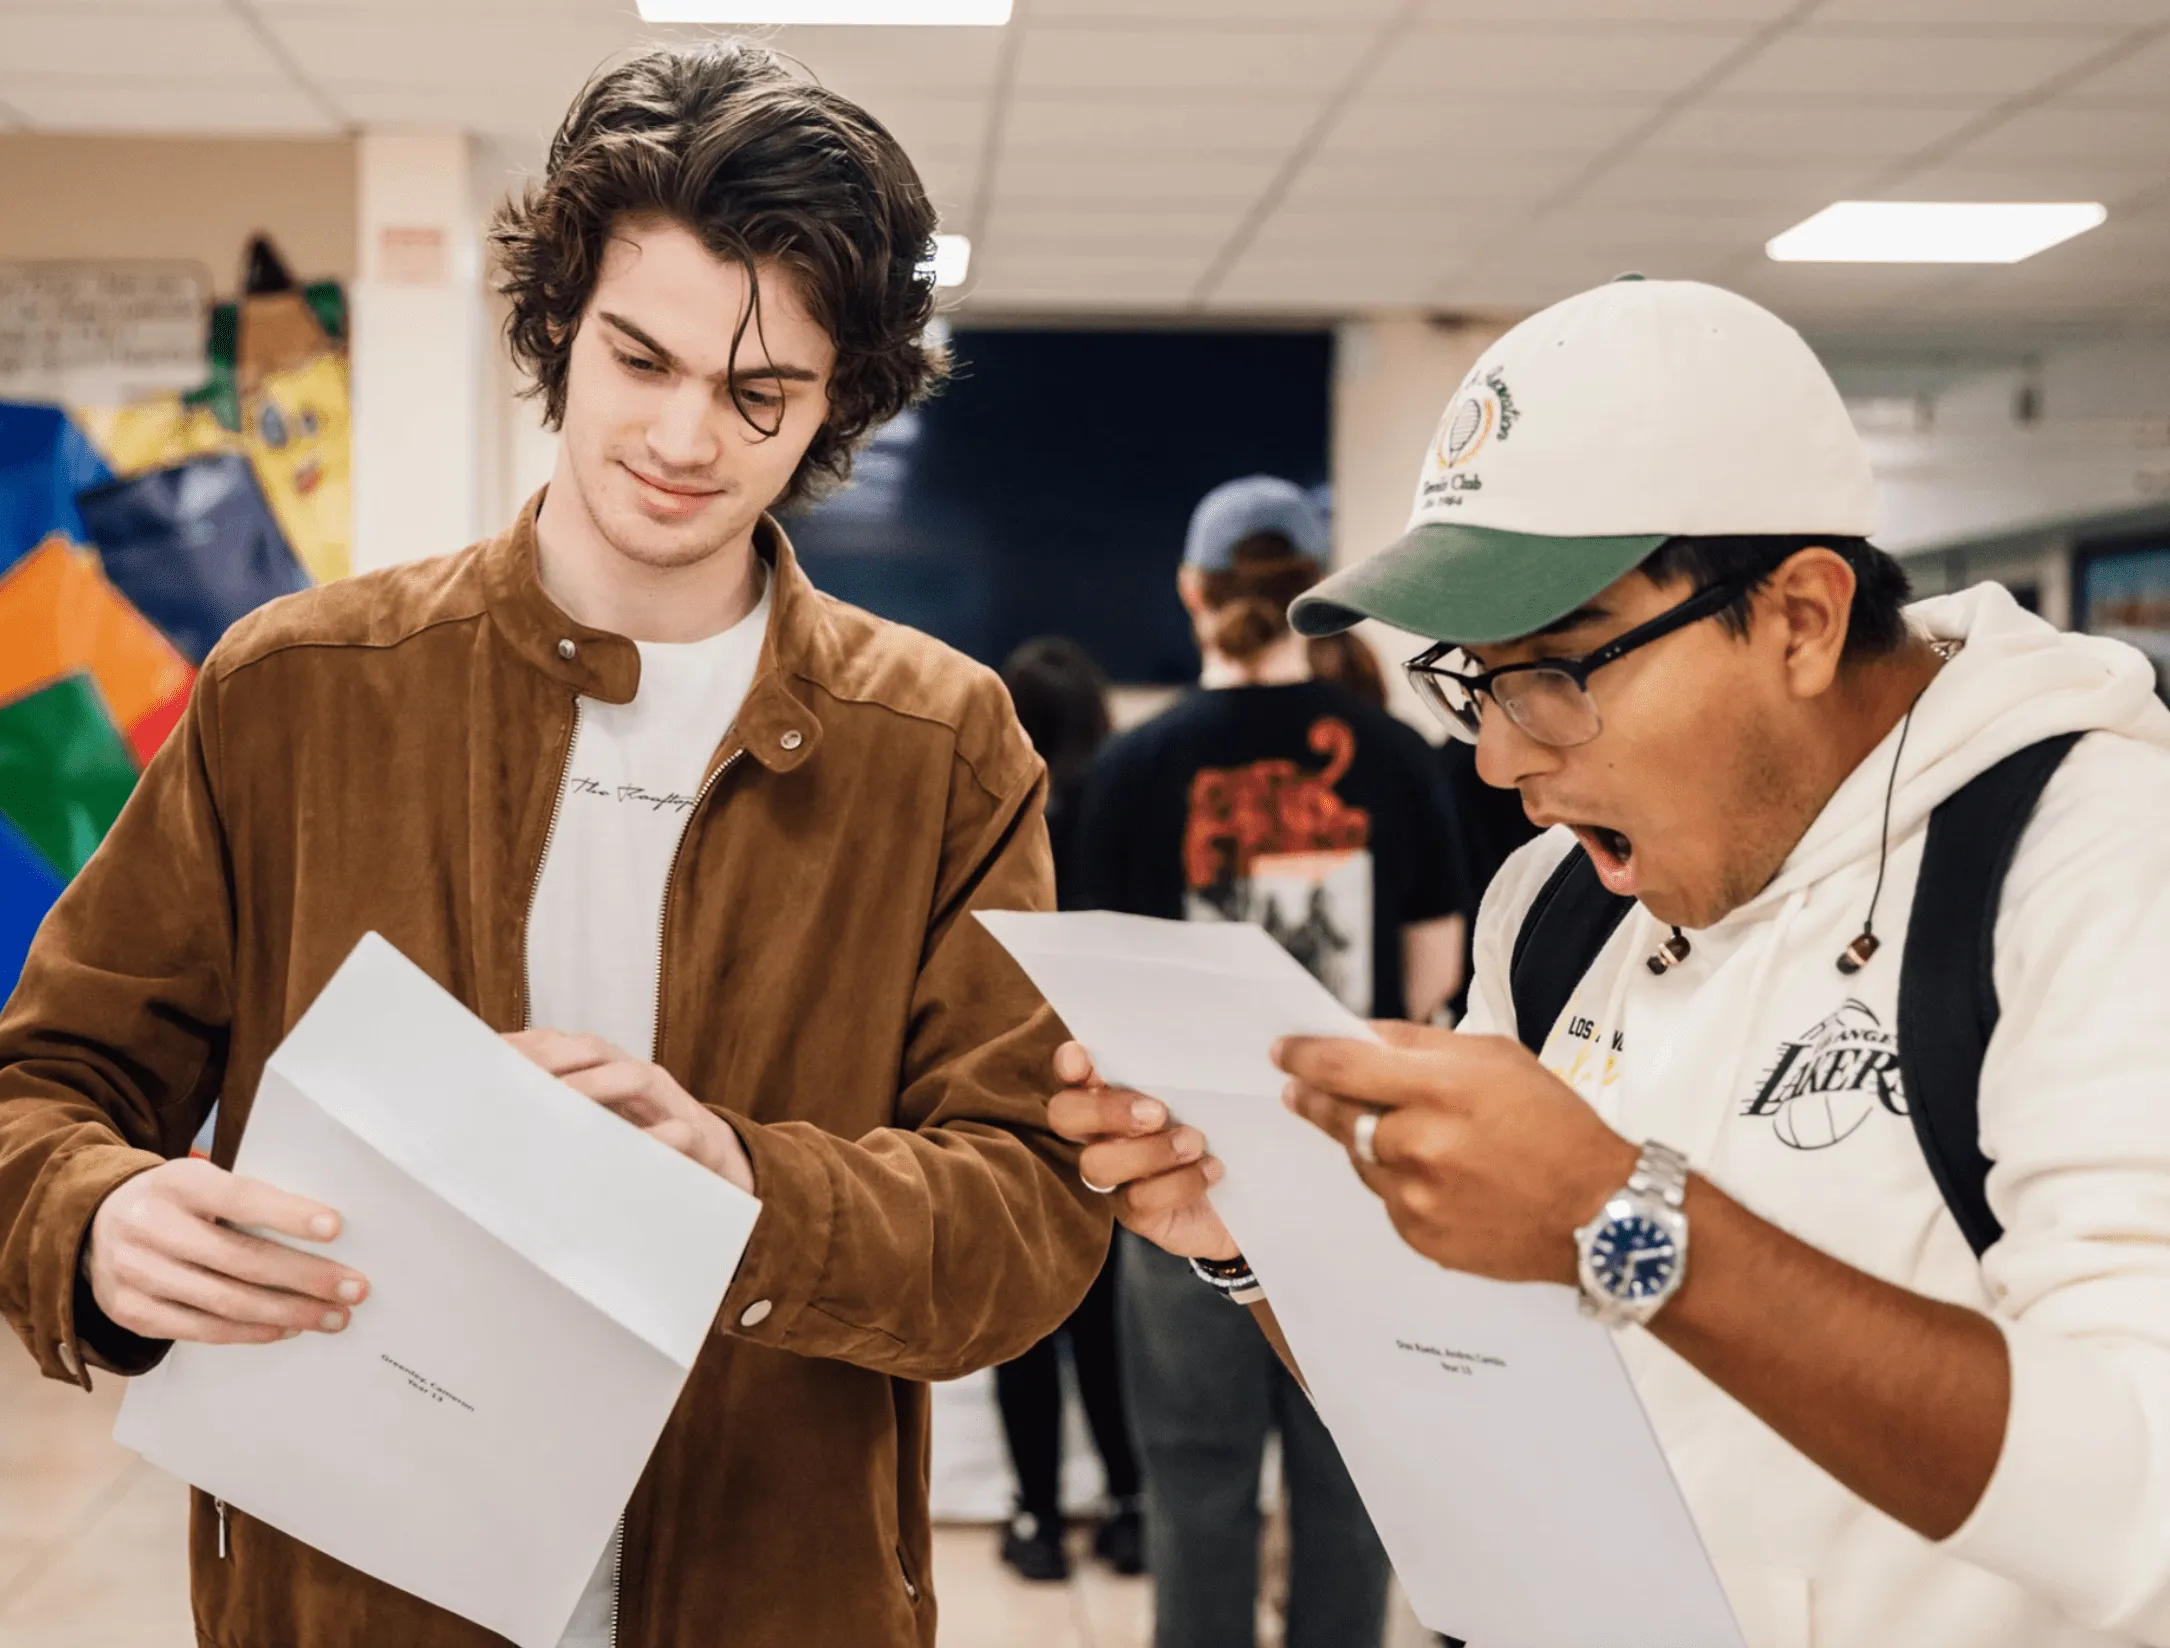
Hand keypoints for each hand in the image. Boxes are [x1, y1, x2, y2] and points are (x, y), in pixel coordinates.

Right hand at [85, 1158, 366, 1344]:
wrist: (93, 1220)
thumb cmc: (175, 1200)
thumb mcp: (201, 1181)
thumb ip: (247, 1200)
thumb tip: (326, 1231)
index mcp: (177, 1182)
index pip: (241, 1198)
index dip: (288, 1214)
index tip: (336, 1228)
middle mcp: (150, 1226)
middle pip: (241, 1260)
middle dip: (306, 1277)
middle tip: (354, 1288)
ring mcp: (134, 1273)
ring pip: (226, 1302)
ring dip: (289, 1313)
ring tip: (332, 1316)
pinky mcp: (130, 1311)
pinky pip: (202, 1330)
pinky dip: (251, 1332)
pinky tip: (286, 1328)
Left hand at [506, 1030, 753, 1194]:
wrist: (721, 1164)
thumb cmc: (647, 1145)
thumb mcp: (602, 1124)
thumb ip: (561, 1114)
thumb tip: (497, 1119)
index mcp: (610, 1072)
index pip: (562, 1043)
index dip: (523, 1044)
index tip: (483, 1056)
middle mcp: (639, 1077)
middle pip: (593, 1049)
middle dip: (550, 1057)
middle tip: (511, 1077)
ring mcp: (672, 1104)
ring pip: (636, 1078)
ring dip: (595, 1086)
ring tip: (559, 1101)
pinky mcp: (700, 1140)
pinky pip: (680, 1132)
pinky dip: (657, 1137)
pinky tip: (631, 1149)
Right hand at [1044, 1042, 1237, 1260]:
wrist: (1251, 1196)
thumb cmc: (1223, 1132)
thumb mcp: (1208, 1097)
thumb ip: (1187, 1075)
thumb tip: (1197, 1039)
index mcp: (1114, 1095)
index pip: (1072, 1074)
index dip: (1068, 1065)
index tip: (1080, 1056)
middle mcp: (1102, 1133)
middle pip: (1065, 1115)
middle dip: (1104, 1110)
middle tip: (1157, 1112)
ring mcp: (1115, 1177)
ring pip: (1097, 1164)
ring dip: (1149, 1152)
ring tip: (1194, 1143)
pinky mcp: (1137, 1214)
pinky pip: (1140, 1199)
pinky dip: (1179, 1182)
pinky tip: (1211, 1169)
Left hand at [1277, 1021, 1635, 1286]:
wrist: (1599, 1214)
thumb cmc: (1555, 1127)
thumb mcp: (1496, 1057)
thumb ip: (1420, 1044)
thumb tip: (1362, 1036)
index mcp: (1442, 1088)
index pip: (1343, 1065)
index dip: (1303, 1055)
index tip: (1282, 1050)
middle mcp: (1422, 1144)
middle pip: (1339, 1115)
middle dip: (1314, 1098)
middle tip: (1297, 1088)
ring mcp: (1418, 1197)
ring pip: (1361, 1159)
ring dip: (1369, 1143)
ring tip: (1412, 1137)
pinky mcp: (1421, 1237)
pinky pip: (1387, 1199)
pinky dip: (1400, 1183)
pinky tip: (1440, 1178)